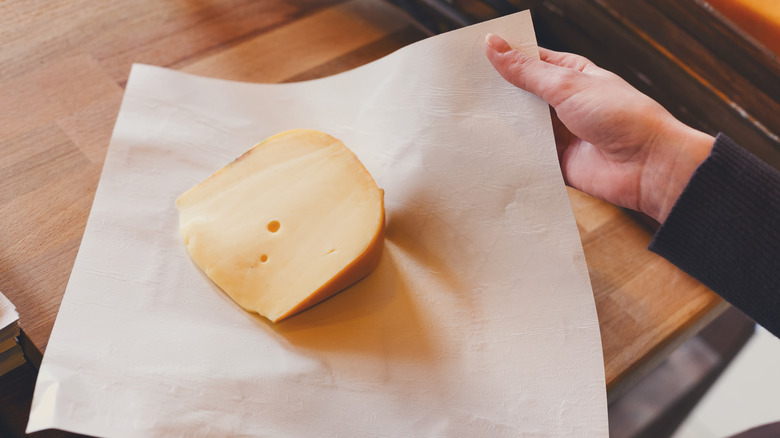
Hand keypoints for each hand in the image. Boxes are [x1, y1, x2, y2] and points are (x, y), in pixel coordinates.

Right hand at [484, 33, 713, 222]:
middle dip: (498, 95)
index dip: (504, 58)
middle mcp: (564, 103)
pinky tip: (489, 152)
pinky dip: (513, 155)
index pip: (530, 61)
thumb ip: (527, 71)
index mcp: (571, 75)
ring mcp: (561, 134)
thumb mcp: (567, 86)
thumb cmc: (622, 117)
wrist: (648, 166)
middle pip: (522, 96)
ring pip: (523, 128)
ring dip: (503, 126)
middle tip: (462, 92)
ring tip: (469, 120)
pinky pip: (529, 158)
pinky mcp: (557, 163)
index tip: (473, 58)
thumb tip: (494, 44)